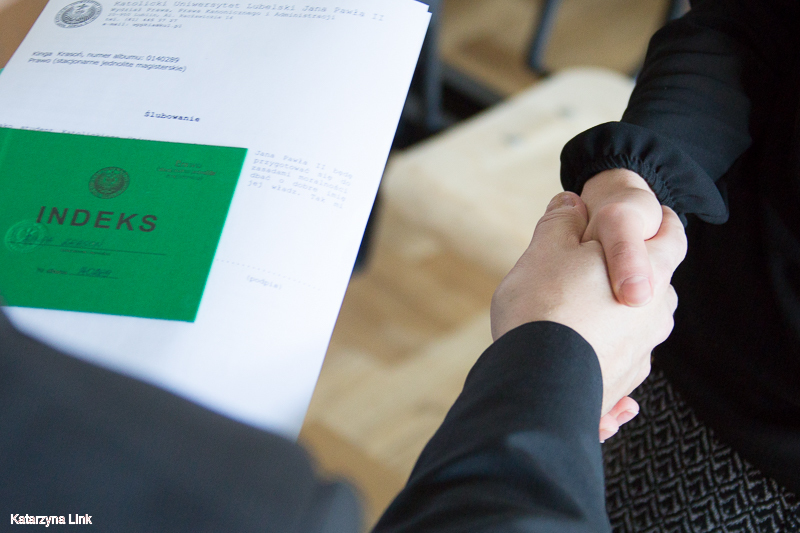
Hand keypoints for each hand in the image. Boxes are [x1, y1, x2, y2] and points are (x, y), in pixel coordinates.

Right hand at [490, 191, 685, 419]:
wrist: (535, 383)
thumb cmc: (543, 306)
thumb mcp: (546, 249)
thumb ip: (561, 222)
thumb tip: (569, 202)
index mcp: (650, 273)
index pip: (672, 236)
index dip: (659, 223)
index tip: (646, 221)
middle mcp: (656, 316)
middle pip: (656, 286)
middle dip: (634, 275)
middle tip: (598, 268)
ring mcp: (640, 355)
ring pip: (638, 328)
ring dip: (621, 320)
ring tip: (586, 314)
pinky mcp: (619, 386)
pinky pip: (617, 364)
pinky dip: (604, 357)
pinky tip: (582, 356)